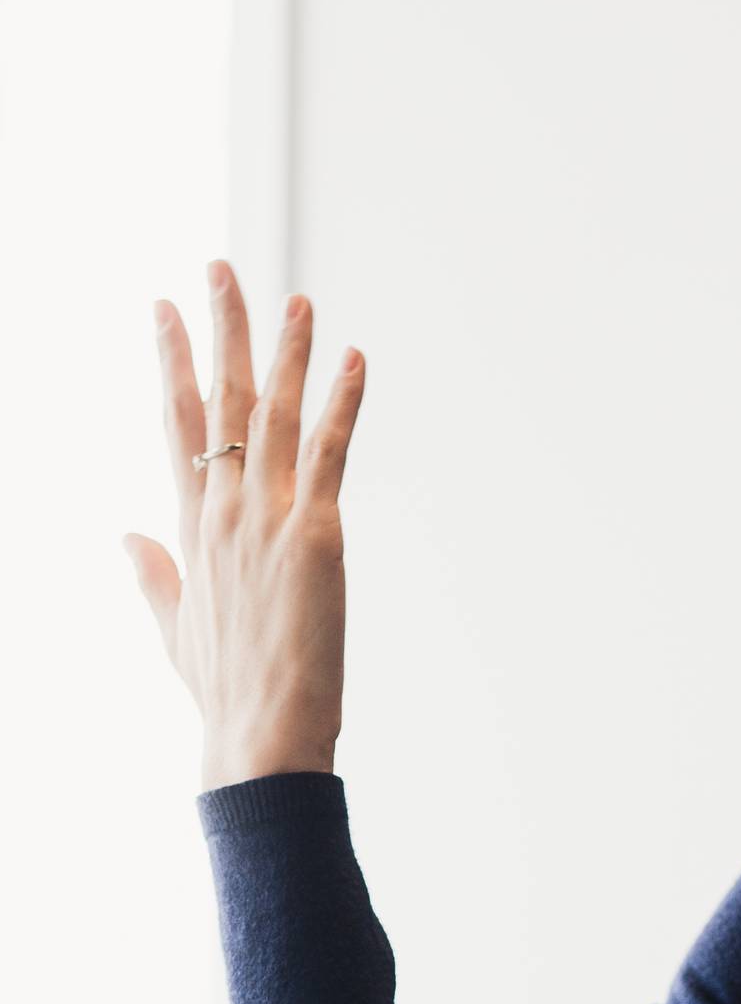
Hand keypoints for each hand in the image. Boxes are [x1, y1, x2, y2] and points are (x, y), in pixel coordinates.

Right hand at [123, 262, 365, 791]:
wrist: (259, 734)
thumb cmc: (224, 691)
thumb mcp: (173, 625)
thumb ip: (150, 572)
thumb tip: (122, 534)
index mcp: (189, 528)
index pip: (175, 424)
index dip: (170, 361)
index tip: (163, 309)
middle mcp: (222, 512)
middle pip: (217, 401)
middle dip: (220, 330)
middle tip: (221, 268)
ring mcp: (265, 519)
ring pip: (273, 414)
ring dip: (287, 352)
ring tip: (297, 299)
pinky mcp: (315, 535)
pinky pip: (330, 452)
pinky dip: (344, 402)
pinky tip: (355, 359)